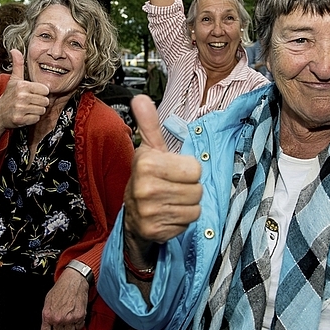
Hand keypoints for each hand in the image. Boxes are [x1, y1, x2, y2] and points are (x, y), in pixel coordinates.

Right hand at [0, 49, 49, 135]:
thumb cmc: (9, 95)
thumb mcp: (14, 79)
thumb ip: (18, 64)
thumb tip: (14, 50)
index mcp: (22, 85)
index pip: (45, 90)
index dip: (41, 92)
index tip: (33, 93)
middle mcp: (21, 96)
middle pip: (45, 101)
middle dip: (40, 102)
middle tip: (30, 102)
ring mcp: (20, 108)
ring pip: (41, 110)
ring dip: (36, 111)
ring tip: (27, 108)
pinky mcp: (19, 119)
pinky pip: (36, 119)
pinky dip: (32, 118)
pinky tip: (25, 115)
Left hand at [39, 267, 88, 329]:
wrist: (74, 280)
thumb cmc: (61, 288)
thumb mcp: (47, 302)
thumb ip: (47, 317)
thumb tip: (48, 328)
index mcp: (48, 316)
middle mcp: (58, 319)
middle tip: (61, 328)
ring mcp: (70, 319)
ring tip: (68, 324)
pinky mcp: (80, 317)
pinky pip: (79, 328)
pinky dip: (77, 326)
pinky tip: (75, 319)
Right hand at [123, 95, 201, 258]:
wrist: (132, 213)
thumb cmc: (148, 176)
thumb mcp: (150, 148)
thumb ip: (150, 123)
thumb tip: (140, 98)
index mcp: (147, 164)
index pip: (195, 169)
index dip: (188, 170)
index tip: (173, 171)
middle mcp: (146, 189)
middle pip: (198, 190)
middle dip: (189, 189)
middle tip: (173, 187)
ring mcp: (149, 212)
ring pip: (195, 209)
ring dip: (187, 205)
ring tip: (171, 200)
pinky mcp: (155, 231)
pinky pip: (187, 224)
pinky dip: (181, 221)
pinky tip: (168, 214)